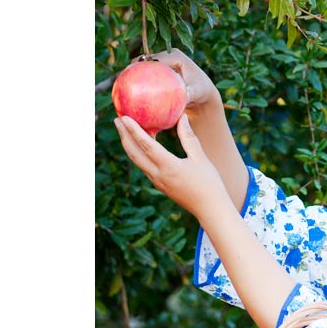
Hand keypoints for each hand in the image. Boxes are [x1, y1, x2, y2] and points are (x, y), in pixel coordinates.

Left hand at [117, 56, 237, 235]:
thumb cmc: (209, 184)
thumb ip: (189, 138)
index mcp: (169, 167)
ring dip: (128, 144)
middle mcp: (158, 175)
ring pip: (137, 160)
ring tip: (123, 129)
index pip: (146, 145)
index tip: (124, 117)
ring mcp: (157, 182)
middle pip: (134, 153)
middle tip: (116, 119)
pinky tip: (139, 145)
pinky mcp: (159, 185)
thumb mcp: (200, 158)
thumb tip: (182, 117)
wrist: (210, 210)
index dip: (133, 130)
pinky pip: (144, 166)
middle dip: (123, 135)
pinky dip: (138, 153)